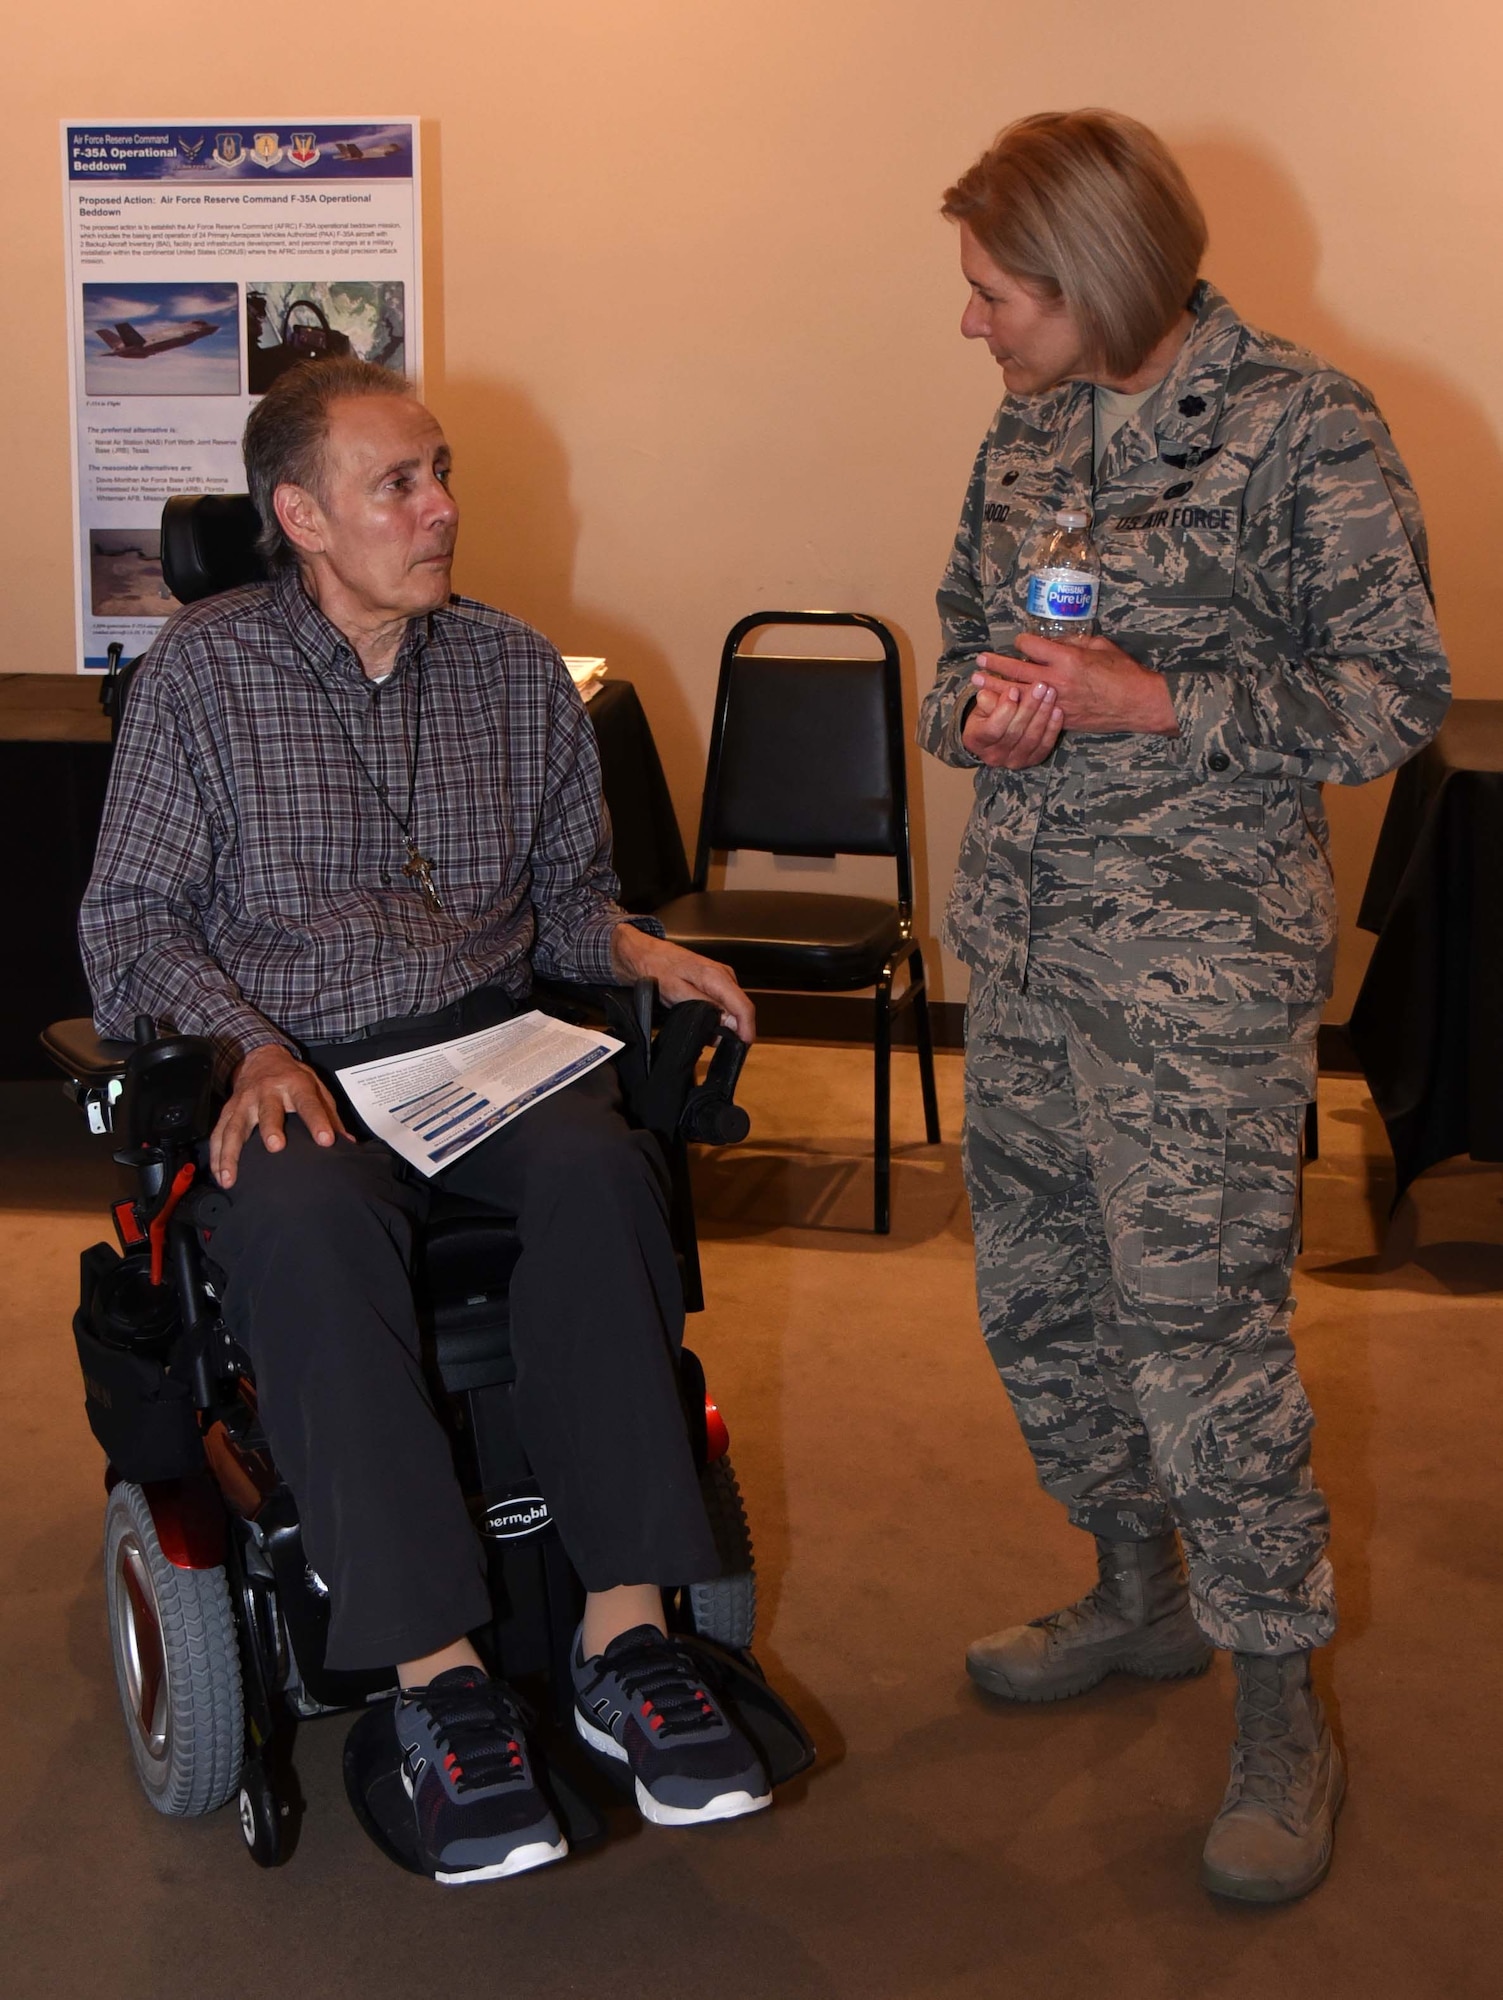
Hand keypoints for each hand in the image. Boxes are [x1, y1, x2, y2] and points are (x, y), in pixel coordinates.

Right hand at [210, 1043, 352, 1188]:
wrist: (261, 1057)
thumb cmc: (293, 1078)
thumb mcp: (317, 1088)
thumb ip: (331, 1116)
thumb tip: (348, 1143)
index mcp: (295, 1084)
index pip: (309, 1103)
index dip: (318, 1121)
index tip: (326, 1140)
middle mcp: (268, 1091)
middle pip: (269, 1110)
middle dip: (271, 1127)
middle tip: (276, 1146)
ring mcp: (244, 1101)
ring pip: (235, 1126)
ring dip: (231, 1153)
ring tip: (231, 1177)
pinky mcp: (228, 1110)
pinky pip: (218, 1134)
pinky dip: (217, 1156)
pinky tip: (220, 1175)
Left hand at [610, 925, 755, 1042]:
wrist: (645, 954)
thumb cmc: (657, 969)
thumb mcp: (677, 993)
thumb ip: (705, 1007)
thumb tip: (729, 1023)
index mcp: (717, 976)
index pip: (743, 1006)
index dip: (747, 1029)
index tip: (744, 1045)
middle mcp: (725, 975)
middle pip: (741, 1008)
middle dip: (734, 1028)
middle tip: (715, 1043)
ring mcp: (722, 977)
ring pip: (733, 1006)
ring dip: (724, 1022)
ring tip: (705, 1031)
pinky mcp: (717, 981)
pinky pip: (725, 1002)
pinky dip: (718, 1014)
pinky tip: (703, 1020)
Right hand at [961, 673, 1063, 768]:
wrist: (996, 731)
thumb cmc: (988, 711)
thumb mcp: (983, 702)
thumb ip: (993, 697)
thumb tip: (1010, 692)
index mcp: (976, 740)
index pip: (992, 729)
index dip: (1005, 710)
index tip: (1014, 689)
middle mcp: (993, 756)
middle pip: (1014, 733)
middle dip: (1029, 707)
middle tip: (1040, 686)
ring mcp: (1014, 762)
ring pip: (1031, 738)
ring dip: (1043, 714)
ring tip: (1051, 694)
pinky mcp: (1031, 761)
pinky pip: (1045, 746)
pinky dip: (1052, 728)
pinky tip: (1058, 711)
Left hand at [972, 633, 1178, 735]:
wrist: (1137, 703)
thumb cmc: (1123, 671)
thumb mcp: (1099, 646)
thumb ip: (1073, 642)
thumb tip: (1054, 641)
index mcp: (1066, 658)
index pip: (1030, 645)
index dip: (1022, 641)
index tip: (1019, 641)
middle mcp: (1056, 680)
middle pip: (1016, 670)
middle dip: (995, 664)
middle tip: (979, 660)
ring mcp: (1056, 702)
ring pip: (1017, 694)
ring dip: (994, 687)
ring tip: (977, 683)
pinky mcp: (1059, 718)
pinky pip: (1031, 712)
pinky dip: (1016, 707)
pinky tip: (1003, 705)